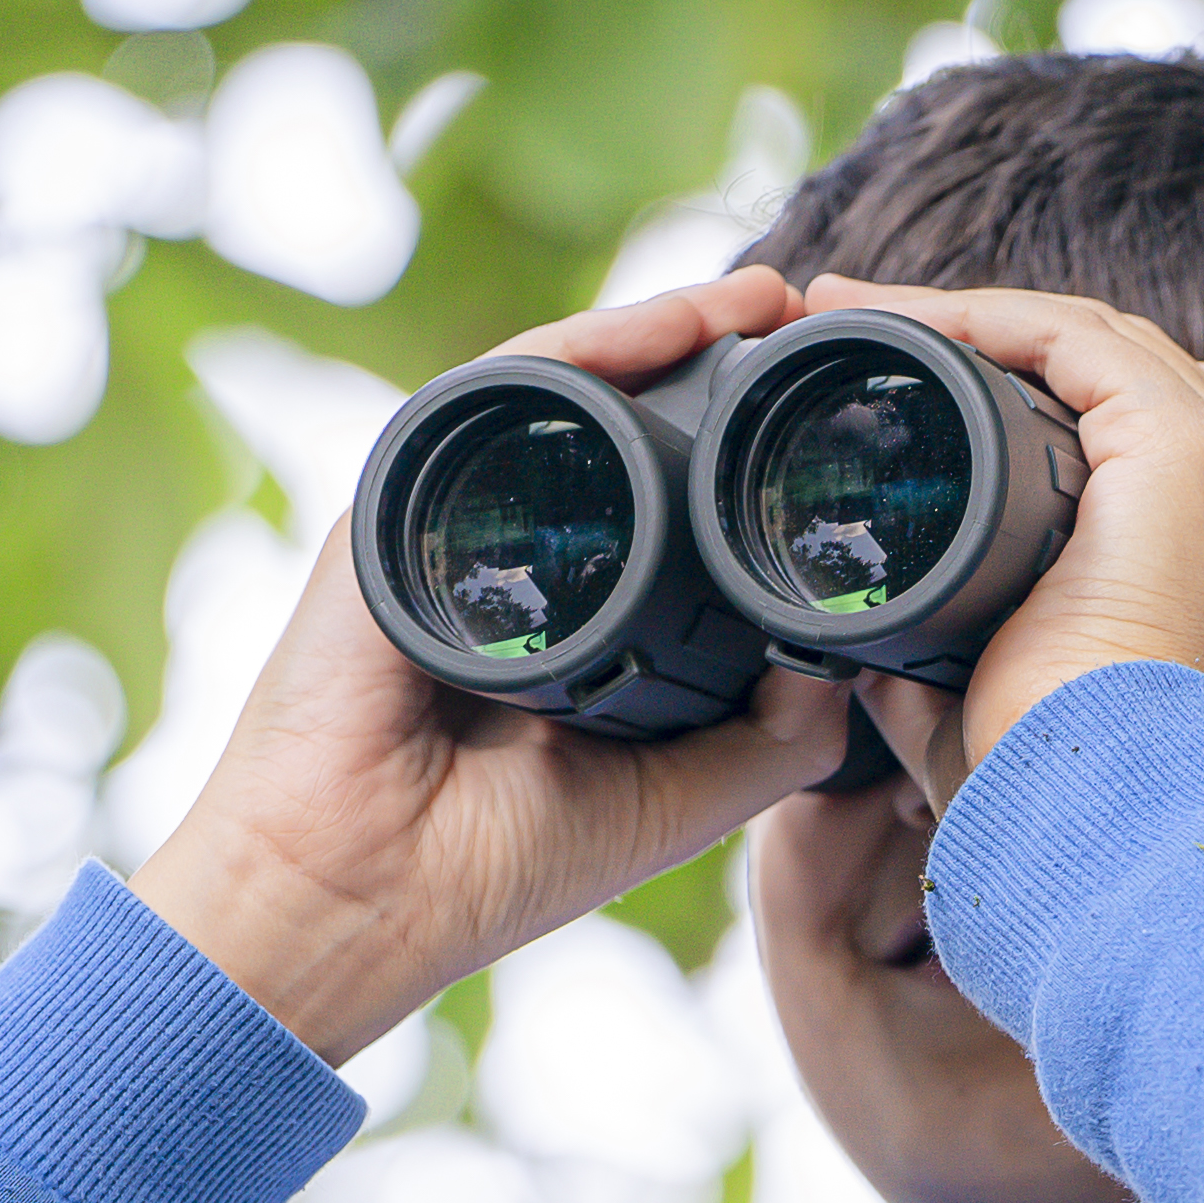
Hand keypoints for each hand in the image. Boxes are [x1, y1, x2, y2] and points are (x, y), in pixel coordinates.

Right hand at [125, 267, 852, 1061]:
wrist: (361, 901)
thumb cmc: (490, 866)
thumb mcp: (668, 802)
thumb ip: (760, 743)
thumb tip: (842, 669)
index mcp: (565, 606)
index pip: (657, 489)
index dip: (735, 441)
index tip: (823, 409)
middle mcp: (500, 543)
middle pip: (613, 414)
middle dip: (710, 352)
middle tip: (806, 316)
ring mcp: (442, 516)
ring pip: (561, 384)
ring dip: (661, 325)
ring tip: (758, 301)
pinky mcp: (391, 505)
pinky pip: (492, 397)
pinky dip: (578, 353)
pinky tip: (656, 328)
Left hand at [795, 276, 1203, 804]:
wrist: (1101, 808)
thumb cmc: (1059, 790)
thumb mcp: (1003, 726)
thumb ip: (946, 687)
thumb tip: (873, 670)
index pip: (1139, 437)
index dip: (1032, 398)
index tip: (919, 394)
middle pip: (1125, 372)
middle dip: (998, 341)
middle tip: (876, 331)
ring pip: (1097, 341)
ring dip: (977, 316)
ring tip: (868, 310)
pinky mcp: (1188, 448)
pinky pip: (1077, 339)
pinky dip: (988, 318)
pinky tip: (907, 320)